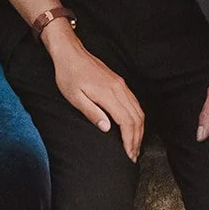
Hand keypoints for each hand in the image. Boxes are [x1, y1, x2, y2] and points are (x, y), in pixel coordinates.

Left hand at [44, 26, 144, 160]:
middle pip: (136, 118)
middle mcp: (119, 88)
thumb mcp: (74, 97)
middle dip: (137, 139)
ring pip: (138, 110)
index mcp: (108, 93)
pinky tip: (134, 127)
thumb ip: (92, 112)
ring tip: (135, 145)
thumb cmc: (68, 75)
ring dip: (139, 130)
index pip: (126, 121)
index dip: (130, 140)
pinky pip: (135, 103)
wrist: (70, 53)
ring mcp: (121, 85)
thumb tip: (107, 128)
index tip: (129, 154)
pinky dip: (137, 118)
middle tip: (133, 155)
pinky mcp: (120, 82)